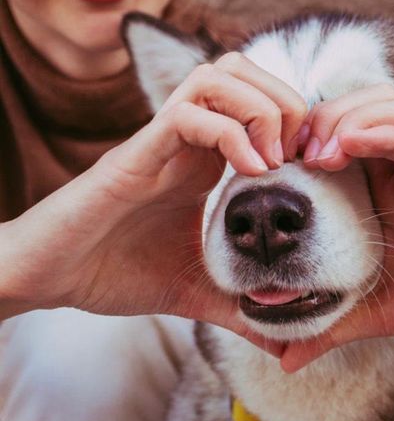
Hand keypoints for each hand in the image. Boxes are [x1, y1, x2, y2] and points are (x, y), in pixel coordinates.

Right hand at [0, 52, 305, 350]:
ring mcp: (160, 144)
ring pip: (217, 76)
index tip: (315, 168)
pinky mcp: (136, 154)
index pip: (256, 106)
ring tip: (275, 159)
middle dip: (286, 102)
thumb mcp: (197, 294)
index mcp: (201, 165)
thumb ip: (241, 310)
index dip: (295, 125)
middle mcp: (184, 144)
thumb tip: (285, 348)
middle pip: (242, 72)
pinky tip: (250, 170)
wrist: (51, 275)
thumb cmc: (115, 274)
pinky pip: (186, 114)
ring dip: (261, 107)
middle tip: (300, 155)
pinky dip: (229, 131)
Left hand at [282, 84, 393, 370]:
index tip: (270, 163)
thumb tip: (285, 361)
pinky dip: (383, 132)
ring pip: (390, 106)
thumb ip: (329, 325)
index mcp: (381, 187)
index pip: (340, 133)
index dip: (303, 136)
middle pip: (360, 105)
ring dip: (347, 118)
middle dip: (320, 118)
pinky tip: (349, 147)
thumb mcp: (373, 311)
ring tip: (316, 155)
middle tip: (289, 153)